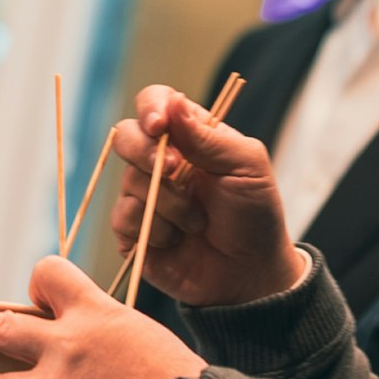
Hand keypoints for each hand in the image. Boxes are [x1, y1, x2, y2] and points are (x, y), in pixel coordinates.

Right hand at [104, 86, 308, 309]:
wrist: (251, 275)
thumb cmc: (254, 216)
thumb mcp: (247, 168)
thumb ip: (209, 137)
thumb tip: (173, 103)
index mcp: (189, 137)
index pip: (155, 103)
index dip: (151, 108)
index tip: (159, 125)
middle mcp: (160, 162)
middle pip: (126, 136)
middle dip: (146, 153)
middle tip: (174, 173)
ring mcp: (143, 196)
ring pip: (129, 182)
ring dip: (167, 204)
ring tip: (198, 223)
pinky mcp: (132, 231)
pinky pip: (123, 219)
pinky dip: (154, 230)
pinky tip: (177, 241)